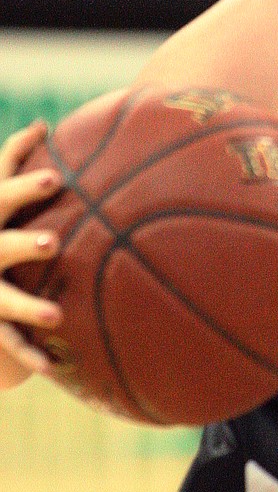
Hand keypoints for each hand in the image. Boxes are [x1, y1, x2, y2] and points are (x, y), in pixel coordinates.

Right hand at [0, 121, 62, 382]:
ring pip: (0, 301)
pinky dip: (27, 354)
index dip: (25, 187)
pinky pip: (6, 341)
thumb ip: (10, 160)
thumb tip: (43, 123)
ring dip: (27, 306)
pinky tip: (54, 368)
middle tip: (54, 242)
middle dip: (23, 244)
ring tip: (58, 315)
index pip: (1, 196)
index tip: (56, 177)